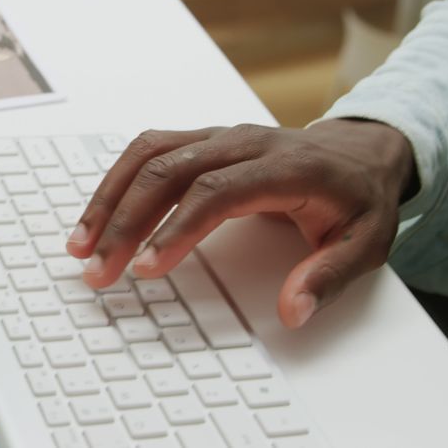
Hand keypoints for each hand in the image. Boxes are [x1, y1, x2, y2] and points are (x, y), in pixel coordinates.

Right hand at [66, 120, 415, 327]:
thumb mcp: (366, 243)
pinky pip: (147, 152)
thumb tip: (292, 311)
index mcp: (284, 166)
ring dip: (109, 200)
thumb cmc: (358, 199)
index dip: (176, 229)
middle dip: (126, 222)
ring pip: (148, 156)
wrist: (359, 152)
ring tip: (81, 245)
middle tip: (99, 270)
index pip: (215, 192)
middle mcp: (242, 143)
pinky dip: (116, 182)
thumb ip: (328, 277)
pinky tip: (97, 217)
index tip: (147, 268)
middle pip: (168, 172)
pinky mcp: (200, 141)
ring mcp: (217, 137)